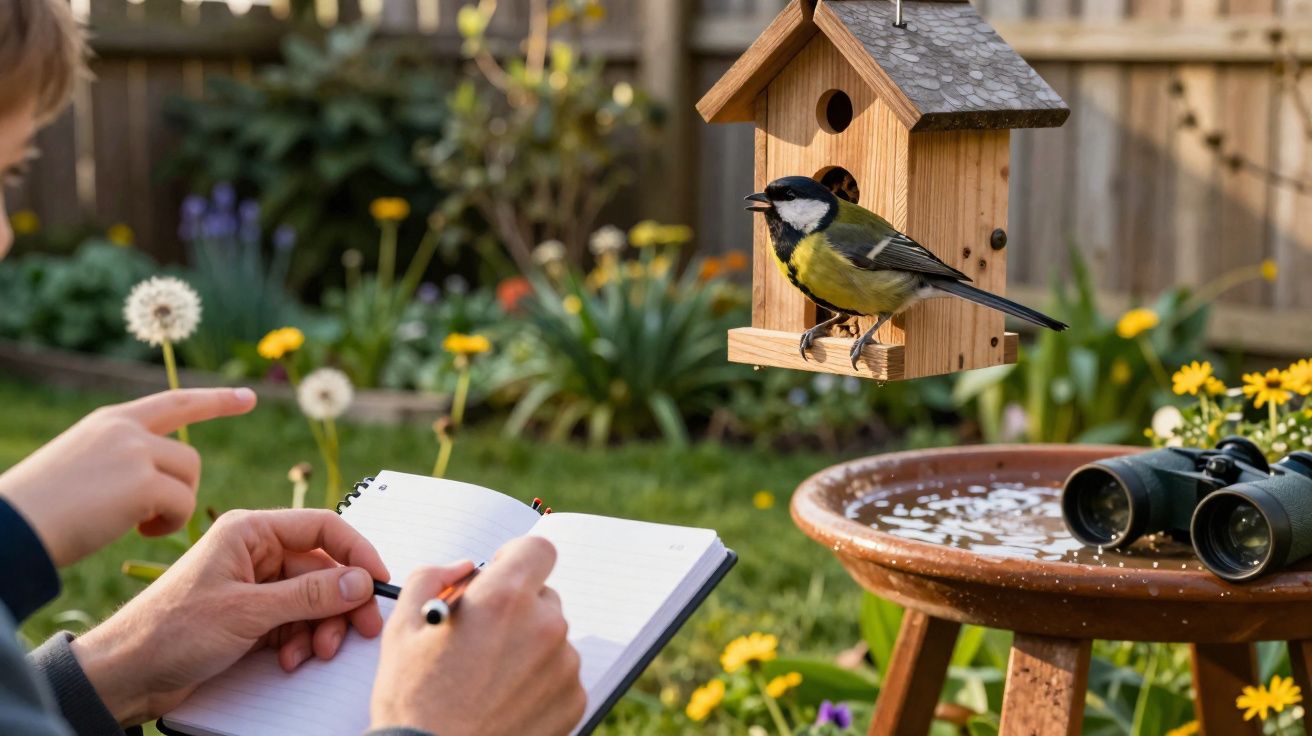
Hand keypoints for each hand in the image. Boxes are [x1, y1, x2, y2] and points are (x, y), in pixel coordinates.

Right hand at [0, 388, 256, 565]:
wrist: (10, 528)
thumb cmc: (40, 510)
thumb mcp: (79, 466)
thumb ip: (119, 460)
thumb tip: (152, 479)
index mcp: (110, 422)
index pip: (175, 401)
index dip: (215, 399)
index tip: (249, 396)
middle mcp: (125, 430)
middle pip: (189, 455)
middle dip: (185, 487)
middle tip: (158, 515)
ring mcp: (135, 453)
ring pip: (188, 479)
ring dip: (172, 508)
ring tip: (137, 525)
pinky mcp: (142, 482)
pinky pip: (182, 504)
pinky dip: (169, 524)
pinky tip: (139, 533)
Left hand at [69, 509, 389, 725]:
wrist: (125, 675)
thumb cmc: (171, 632)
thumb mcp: (247, 612)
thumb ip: (309, 595)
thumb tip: (360, 581)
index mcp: (250, 532)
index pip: (322, 527)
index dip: (357, 552)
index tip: (379, 581)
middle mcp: (254, 552)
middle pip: (322, 568)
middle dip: (341, 602)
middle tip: (360, 629)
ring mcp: (253, 585)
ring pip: (312, 599)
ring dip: (320, 627)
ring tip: (316, 652)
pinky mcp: (250, 615)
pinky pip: (295, 621)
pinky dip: (300, 640)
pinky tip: (290, 658)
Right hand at [371, 537, 585, 735]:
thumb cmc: (413, 701)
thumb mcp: (403, 628)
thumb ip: (433, 578)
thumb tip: (463, 569)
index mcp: (504, 598)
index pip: (538, 550)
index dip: (516, 558)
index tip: (500, 575)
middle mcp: (544, 626)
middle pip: (542, 596)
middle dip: (515, 608)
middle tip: (482, 638)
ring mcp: (564, 665)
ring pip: (551, 637)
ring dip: (527, 646)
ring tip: (489, 678)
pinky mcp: (574, 699)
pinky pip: (561, 674)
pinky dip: (539, 680)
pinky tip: (506, 699)